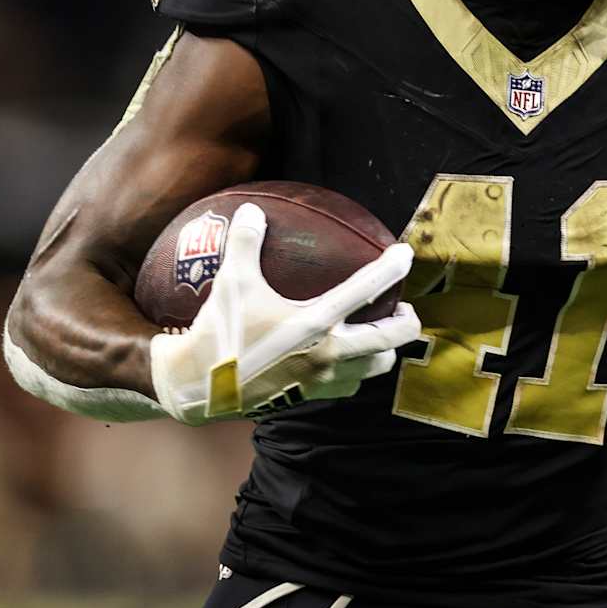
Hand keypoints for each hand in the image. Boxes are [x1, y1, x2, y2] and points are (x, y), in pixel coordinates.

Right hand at [149, 203, 419, 423]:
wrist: (200, 387)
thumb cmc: (219, 332)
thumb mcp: (231, 282)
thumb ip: (245, 243)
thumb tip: (253, 210)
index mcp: (315, 322)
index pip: (366, 289)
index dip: (391, 269)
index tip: (406, 255)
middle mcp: (328, 353)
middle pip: (389, 341)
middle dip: (406, 324)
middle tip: (406, 310)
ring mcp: (322, 379)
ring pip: (374, 368)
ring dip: (384, 352)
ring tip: (380, 337)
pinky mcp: (310, 397)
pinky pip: (348, 384)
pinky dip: (357, 371)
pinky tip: (344, 359)